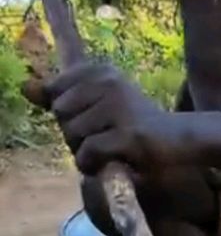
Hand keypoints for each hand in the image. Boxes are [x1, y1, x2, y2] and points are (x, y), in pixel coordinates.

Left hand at [43, 61, 188, 175]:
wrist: (179, 139)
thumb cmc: (134, 123)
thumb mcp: (96, 103)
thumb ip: (60, 95)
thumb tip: (24, 88)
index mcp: (100, 70)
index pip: (54, 91)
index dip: (68, 114)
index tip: (93, 118)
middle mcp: (109, 82)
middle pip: (61, 114)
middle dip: (74, 134)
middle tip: (104, 137)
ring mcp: (120, 106)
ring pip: (73, 135)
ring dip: (85, 151)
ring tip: (110, 149)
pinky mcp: (129, 134)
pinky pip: (88, 153)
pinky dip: (93, 165)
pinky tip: (110, 162)